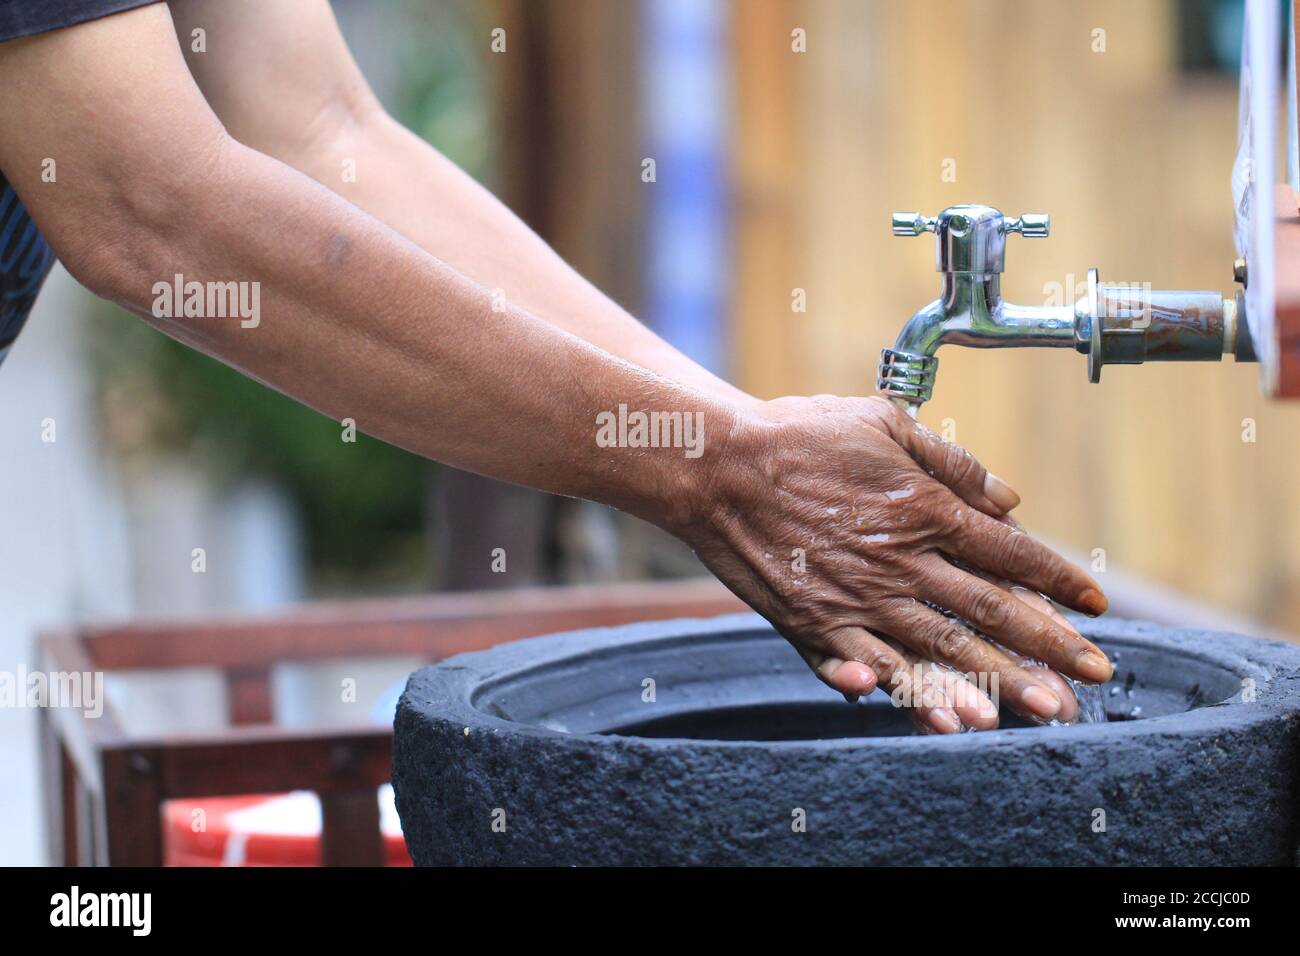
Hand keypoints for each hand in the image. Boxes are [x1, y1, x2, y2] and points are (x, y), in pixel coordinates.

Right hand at [669, 394, 1110, 732]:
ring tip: (1037, 714)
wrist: (718, 465)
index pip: (1010, 552)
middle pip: (988, 610)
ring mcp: (857, 597)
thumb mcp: (884, 424)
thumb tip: (1010, 498)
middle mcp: (900, 560)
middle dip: (1048, 648)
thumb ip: (952, 462)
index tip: (1096, 606)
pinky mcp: (814, 622)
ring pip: (938, 648)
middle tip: (1093, 681)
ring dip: (994, 683)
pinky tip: (935, 719)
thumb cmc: (801, 436)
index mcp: (924, 508)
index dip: (1059, 580)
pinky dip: (901, 693)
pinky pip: (865, 666)